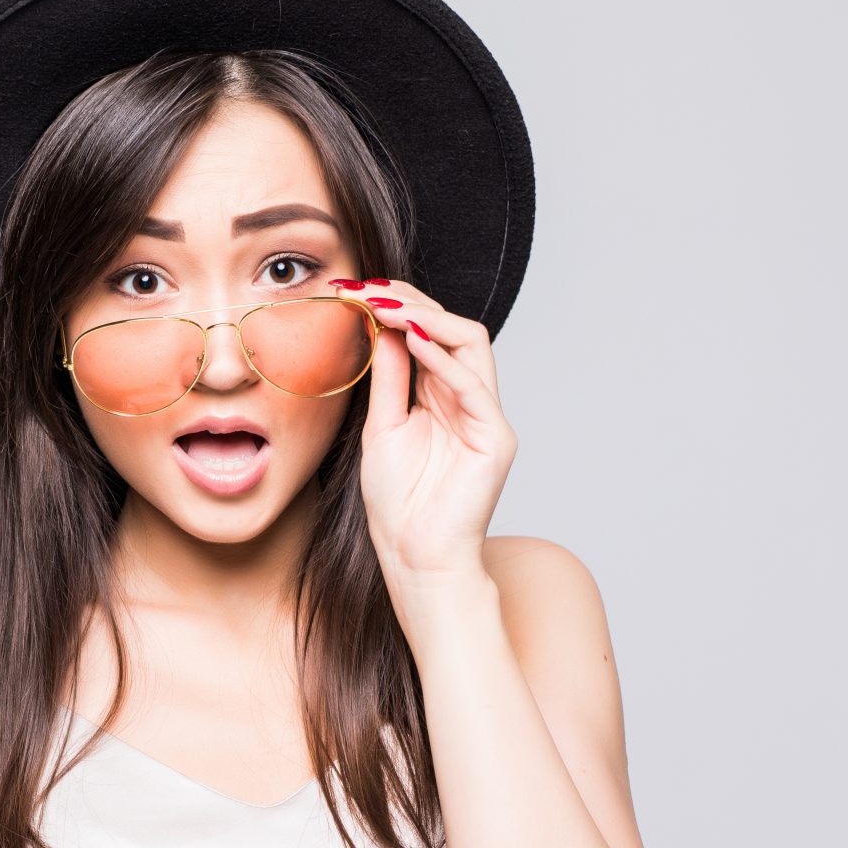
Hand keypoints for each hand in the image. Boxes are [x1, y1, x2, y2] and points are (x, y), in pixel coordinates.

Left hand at [337, 277, 516, 576]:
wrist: (416, 559)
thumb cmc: (399, 504)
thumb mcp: (381, 427)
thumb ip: (387, 378)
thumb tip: (378, 326)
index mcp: (441, 396)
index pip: (428, 333)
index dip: (395, 307)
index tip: (352, 291)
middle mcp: (469, 399)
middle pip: (452, 328)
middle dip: (410, 302)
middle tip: (366, 289)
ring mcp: (486, 416)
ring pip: (470, 343)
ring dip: (426, 318)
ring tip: (385, 306)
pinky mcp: (496, 438)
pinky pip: (473, 384)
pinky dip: (442, 358)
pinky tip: (412, 340)